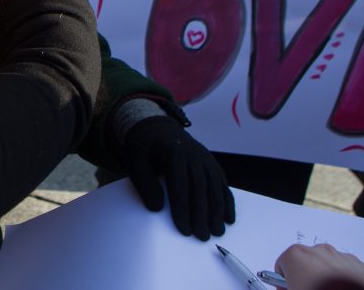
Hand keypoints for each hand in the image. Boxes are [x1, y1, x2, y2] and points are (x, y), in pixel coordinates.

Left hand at [120, 116, 234, 239]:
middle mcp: (193, 155)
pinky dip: (227, 201)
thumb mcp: (135, 159)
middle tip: (202, 237)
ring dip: (217, 211)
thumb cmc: (144, 146)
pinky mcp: (211, 163)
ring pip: (214, 186)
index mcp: (173, 152)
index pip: (180, 184)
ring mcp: (205, 158)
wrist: (157, 127)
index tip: (184, 229)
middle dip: (202, 215)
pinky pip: (222, 183)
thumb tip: (157, 208)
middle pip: (200, 188)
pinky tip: (228, 218)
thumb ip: (144, 182)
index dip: (183, 209)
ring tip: (217, 232)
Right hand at [275, 244, 363, 289]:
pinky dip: (347, 280)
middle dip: (307, 276)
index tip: (290, 289)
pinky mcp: (362, 266)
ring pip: (329, 265)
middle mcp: (318, 250)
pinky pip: (350, 271)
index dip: (285, 281)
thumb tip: (285, 289)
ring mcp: (342, 256)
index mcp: (296, 255)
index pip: (282, 266)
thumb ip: (283, 289)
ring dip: (328, 277)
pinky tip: (345, 289)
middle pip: (306, 262)